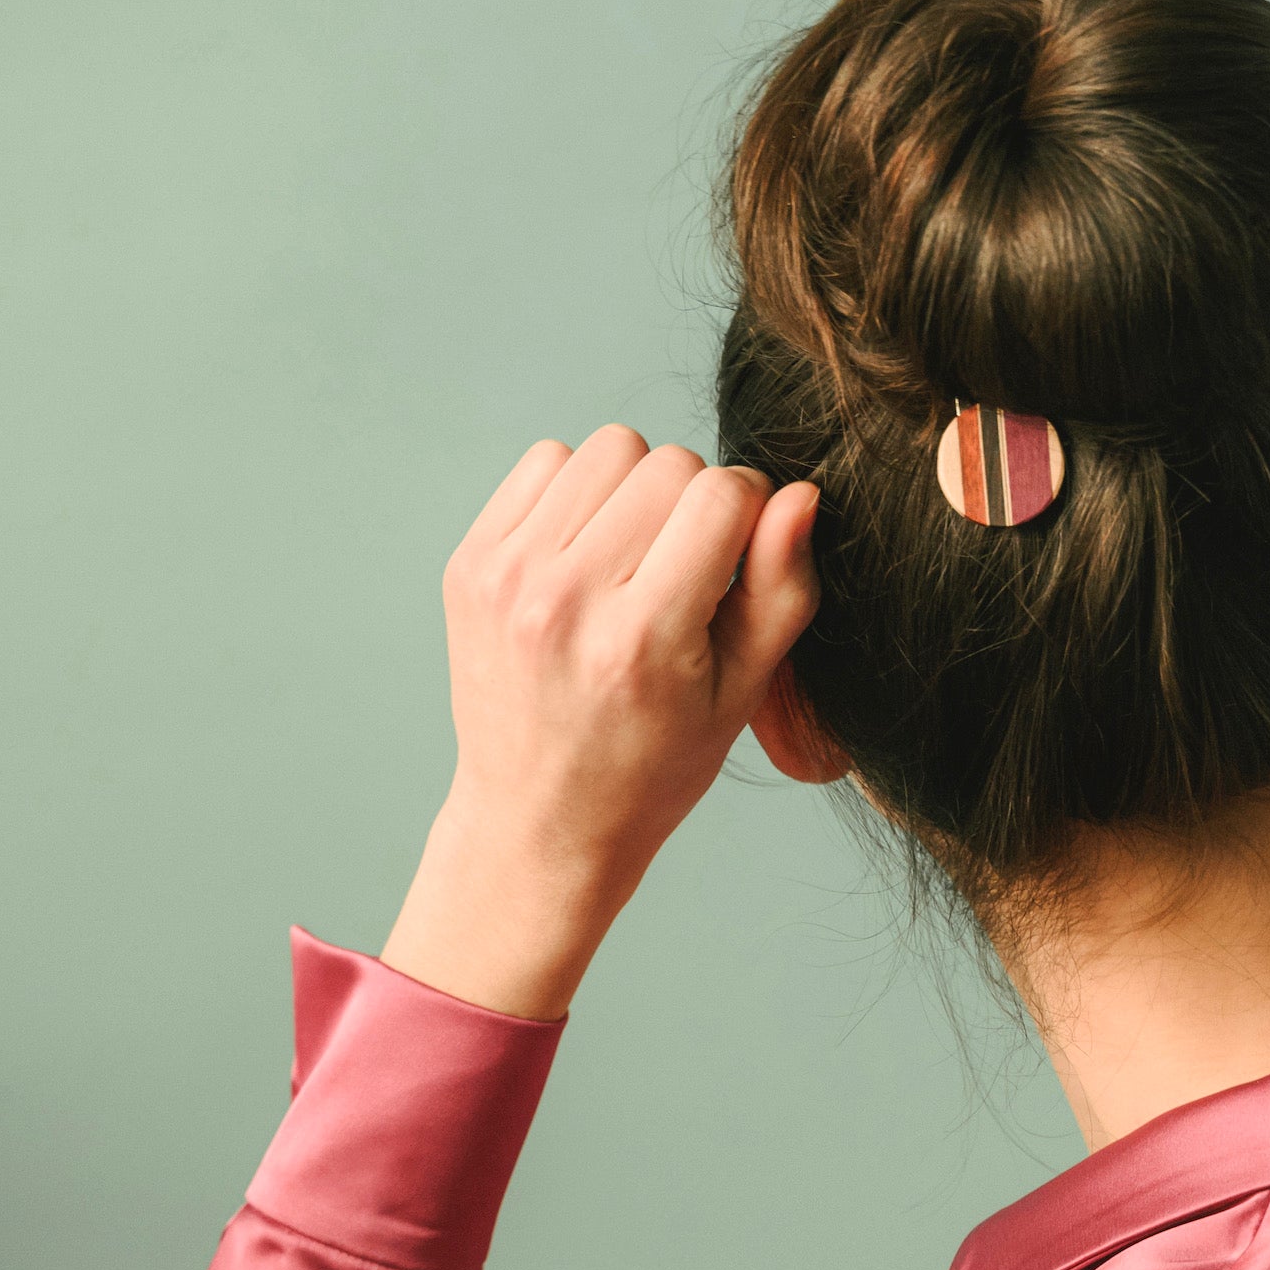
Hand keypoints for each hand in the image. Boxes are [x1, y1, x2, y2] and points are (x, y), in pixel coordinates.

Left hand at [380, 425, 820, 1017]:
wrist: (539, 820)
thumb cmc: (654, 766)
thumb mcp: (742, 695)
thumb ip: (781, 590)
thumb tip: (798, 494)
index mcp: (642, 640)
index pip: (722, 494)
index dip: (751, 516)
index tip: (740, 562)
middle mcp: (566, 600)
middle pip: (669, 463)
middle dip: (695, 504)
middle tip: (685, 576)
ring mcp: (508, 578)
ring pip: (608, 449)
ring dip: (637, 490)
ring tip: (635, 562)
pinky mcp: (471, 564)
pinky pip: (545, 462)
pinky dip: (579, 493)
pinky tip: (588, 557)